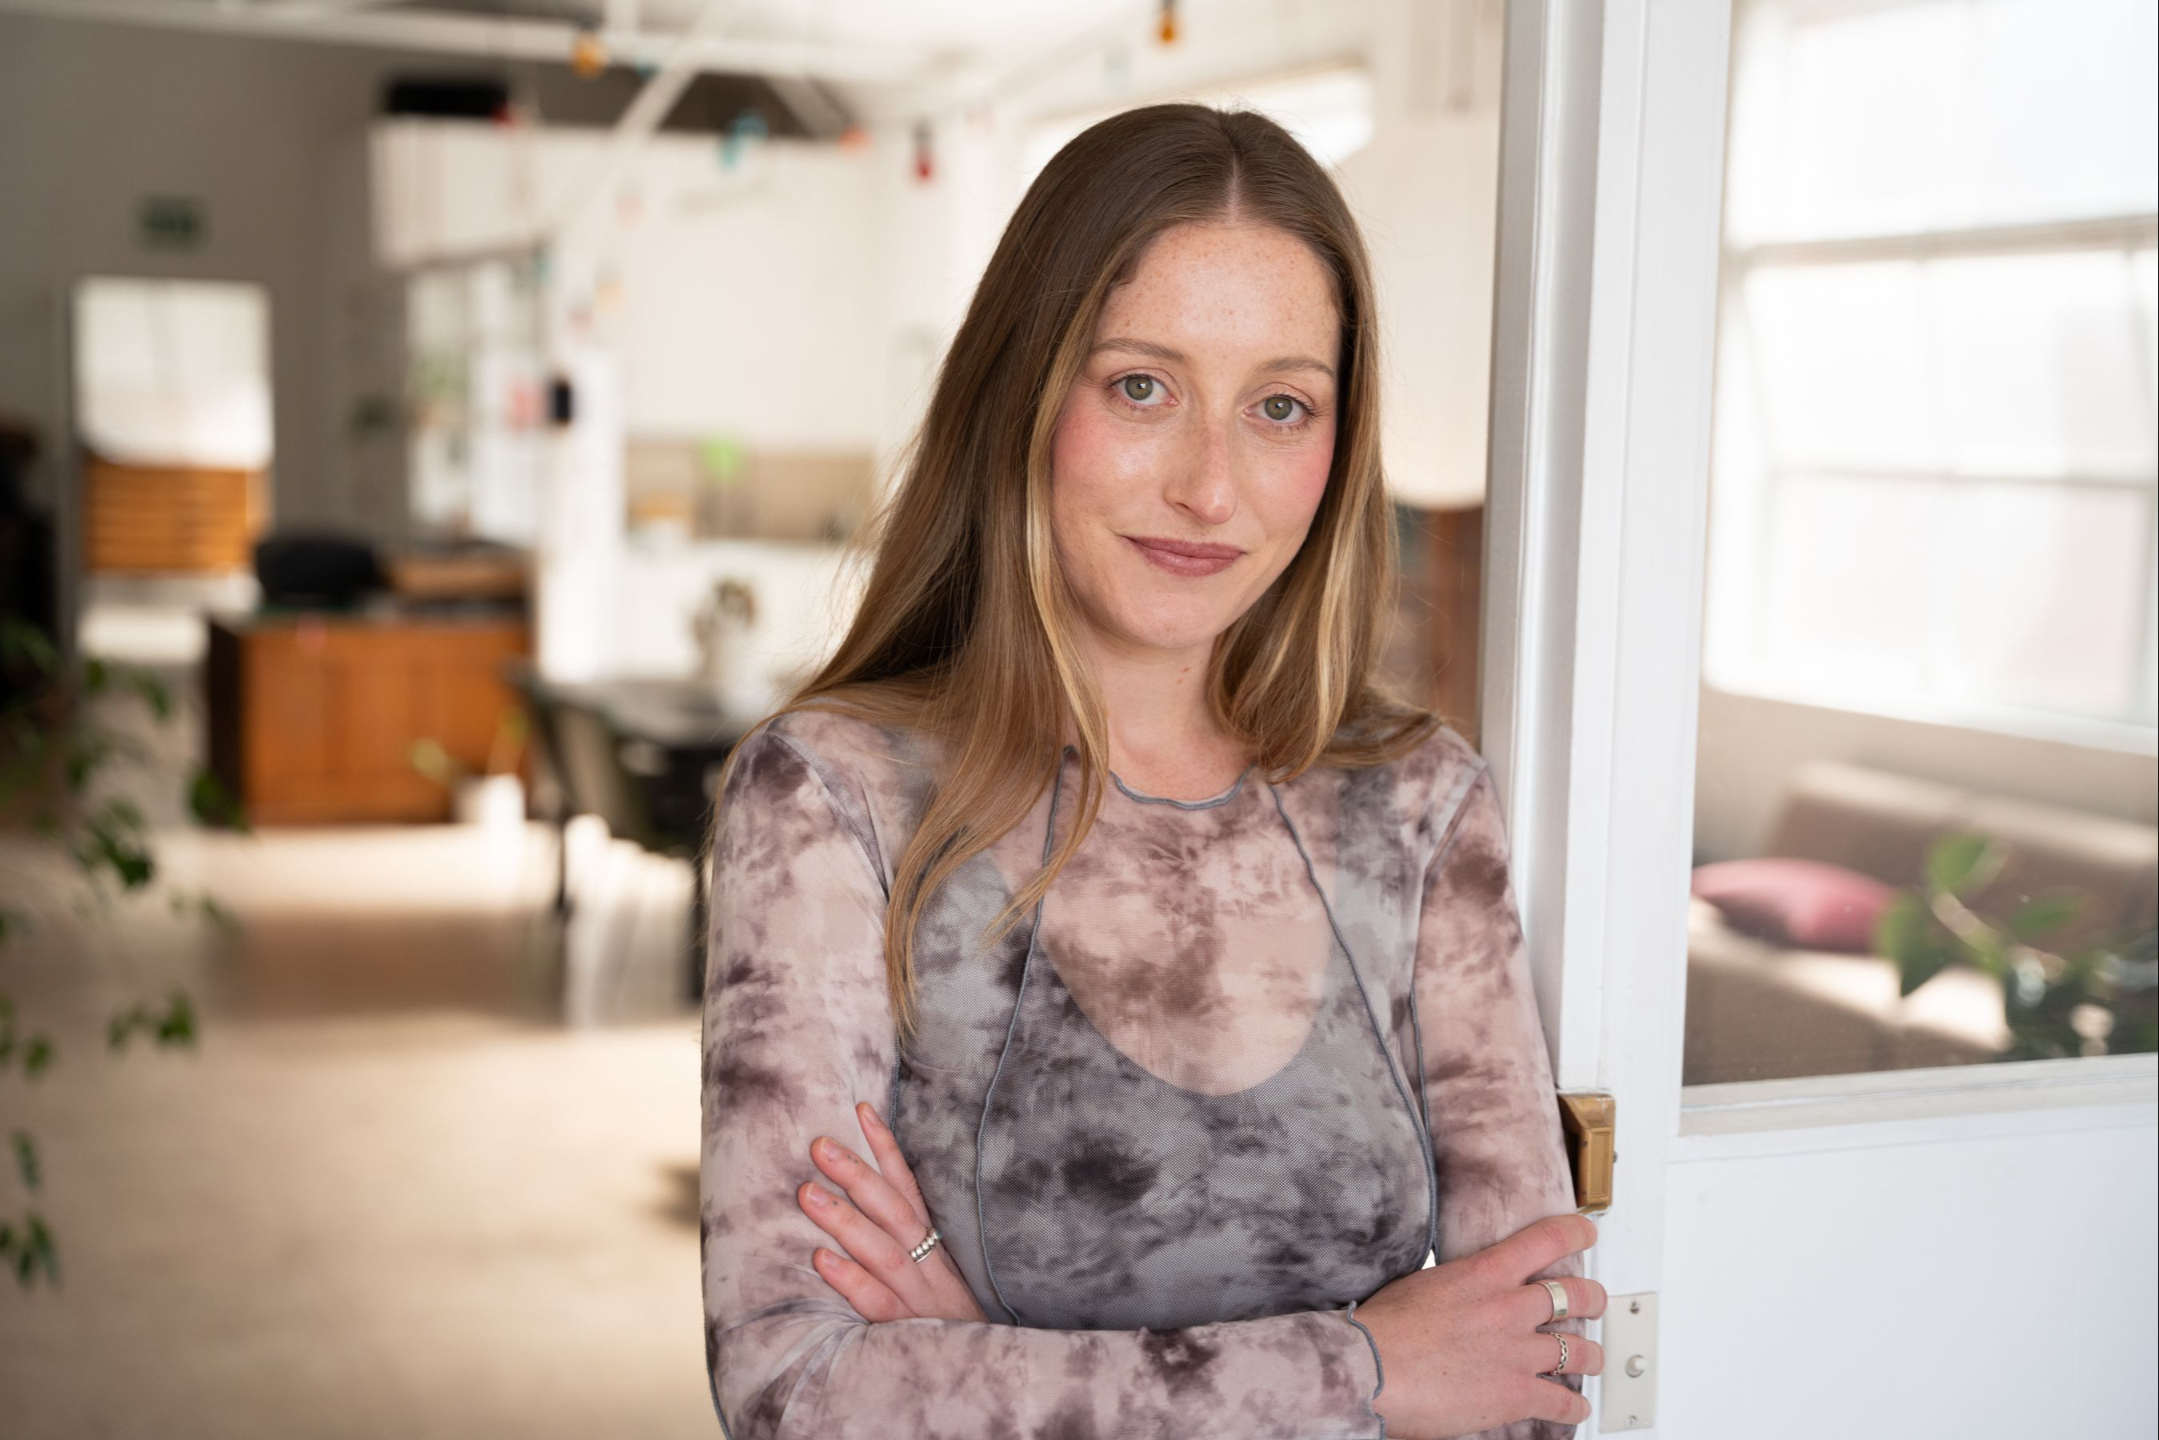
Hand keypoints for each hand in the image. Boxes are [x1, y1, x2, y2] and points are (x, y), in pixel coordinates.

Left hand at [798, 1101, 988, 1322]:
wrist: (984, 1372)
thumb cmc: (946, 1321)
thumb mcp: (935, 1275)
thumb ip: (904, 1242)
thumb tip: (863, 1201)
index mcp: (933, 1247)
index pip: (909, 1188)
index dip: (886, 1148)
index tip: (861, 1108)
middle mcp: (929, 1265)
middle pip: (894, 1210)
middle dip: (856, 1172)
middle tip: (818, 1144)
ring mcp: (919, 1298)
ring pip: (884, 1251)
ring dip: (845, 1219)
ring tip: (805, 1192)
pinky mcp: (909, 1332)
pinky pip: (877, 1304)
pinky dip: (850, 1280)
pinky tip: (821, 1260)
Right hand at [1353, 1213, 1605, 1439]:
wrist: (1373, 1368)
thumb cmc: (1383, 1328)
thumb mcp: (1423, 1284)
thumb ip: (1457, 1287)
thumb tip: (1461, 1295)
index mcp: (1485, 1273)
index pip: (1547, 1240)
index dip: (1576, 1233)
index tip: (1586, 1233)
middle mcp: (1510, 1308)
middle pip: (1576, 1295)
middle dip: (1593, 1298)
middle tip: (1595, 1301)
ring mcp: (1518, 1353)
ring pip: (1579, 1350)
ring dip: (1590, 1355)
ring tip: (1592, 1359)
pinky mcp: (1517, 1395)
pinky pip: (1564, 1403)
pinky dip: (1574, 1408)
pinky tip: (1575, 1409)